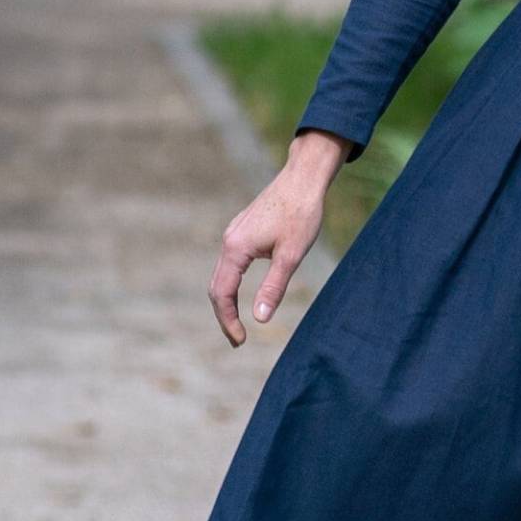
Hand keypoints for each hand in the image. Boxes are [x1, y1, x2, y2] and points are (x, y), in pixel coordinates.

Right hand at [208, 130, 349, 346]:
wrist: (304, 178)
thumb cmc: (301, 214)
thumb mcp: (291, 255)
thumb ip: (274, 287)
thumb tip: (260, 319)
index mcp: (236, 248)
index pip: (222, 294)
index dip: (228, 320)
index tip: (240, 341)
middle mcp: (229, 240)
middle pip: (216, 287)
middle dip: (224, 315)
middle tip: (238, 340)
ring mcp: (234, 233)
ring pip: (222, 274)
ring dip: (227, 300)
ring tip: (238, 323)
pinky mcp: (242, 230)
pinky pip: (230, 263)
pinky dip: (232, 284)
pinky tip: (242, 293)